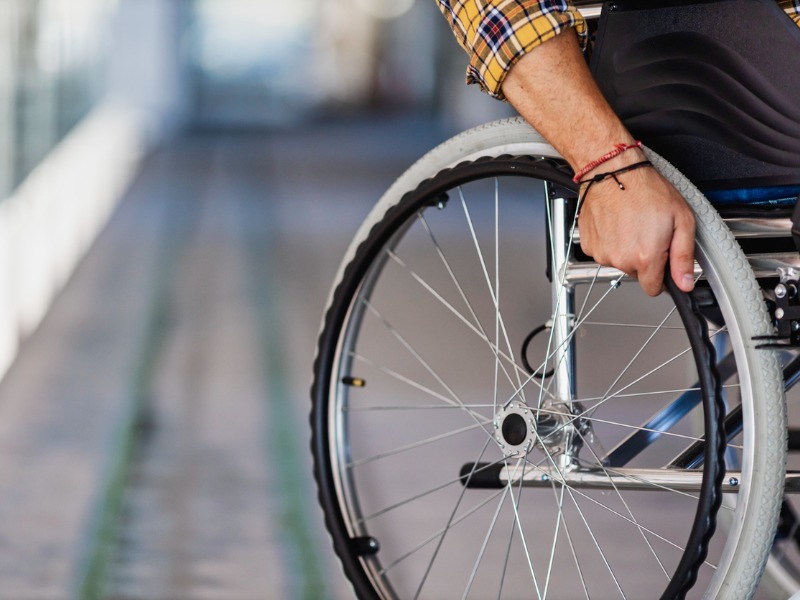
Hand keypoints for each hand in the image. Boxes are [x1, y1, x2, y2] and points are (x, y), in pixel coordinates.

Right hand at [577, 162, 695, 296]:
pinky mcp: (589, 245)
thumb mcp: (681, 220)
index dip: (661, 277)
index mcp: (645, 257)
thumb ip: (684, 257)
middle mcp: (621, 259)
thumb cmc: (646, 190)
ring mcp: (602, 253)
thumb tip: (684, 283)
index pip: (654, 289)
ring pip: (619, 262)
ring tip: (631, 223)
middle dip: (644, 258)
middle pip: (636, 274)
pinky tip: (617, 223)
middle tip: (648, 231)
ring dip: (626, 249)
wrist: (612, 172)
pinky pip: (604, 251)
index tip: (662, 261)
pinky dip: (610, 241)